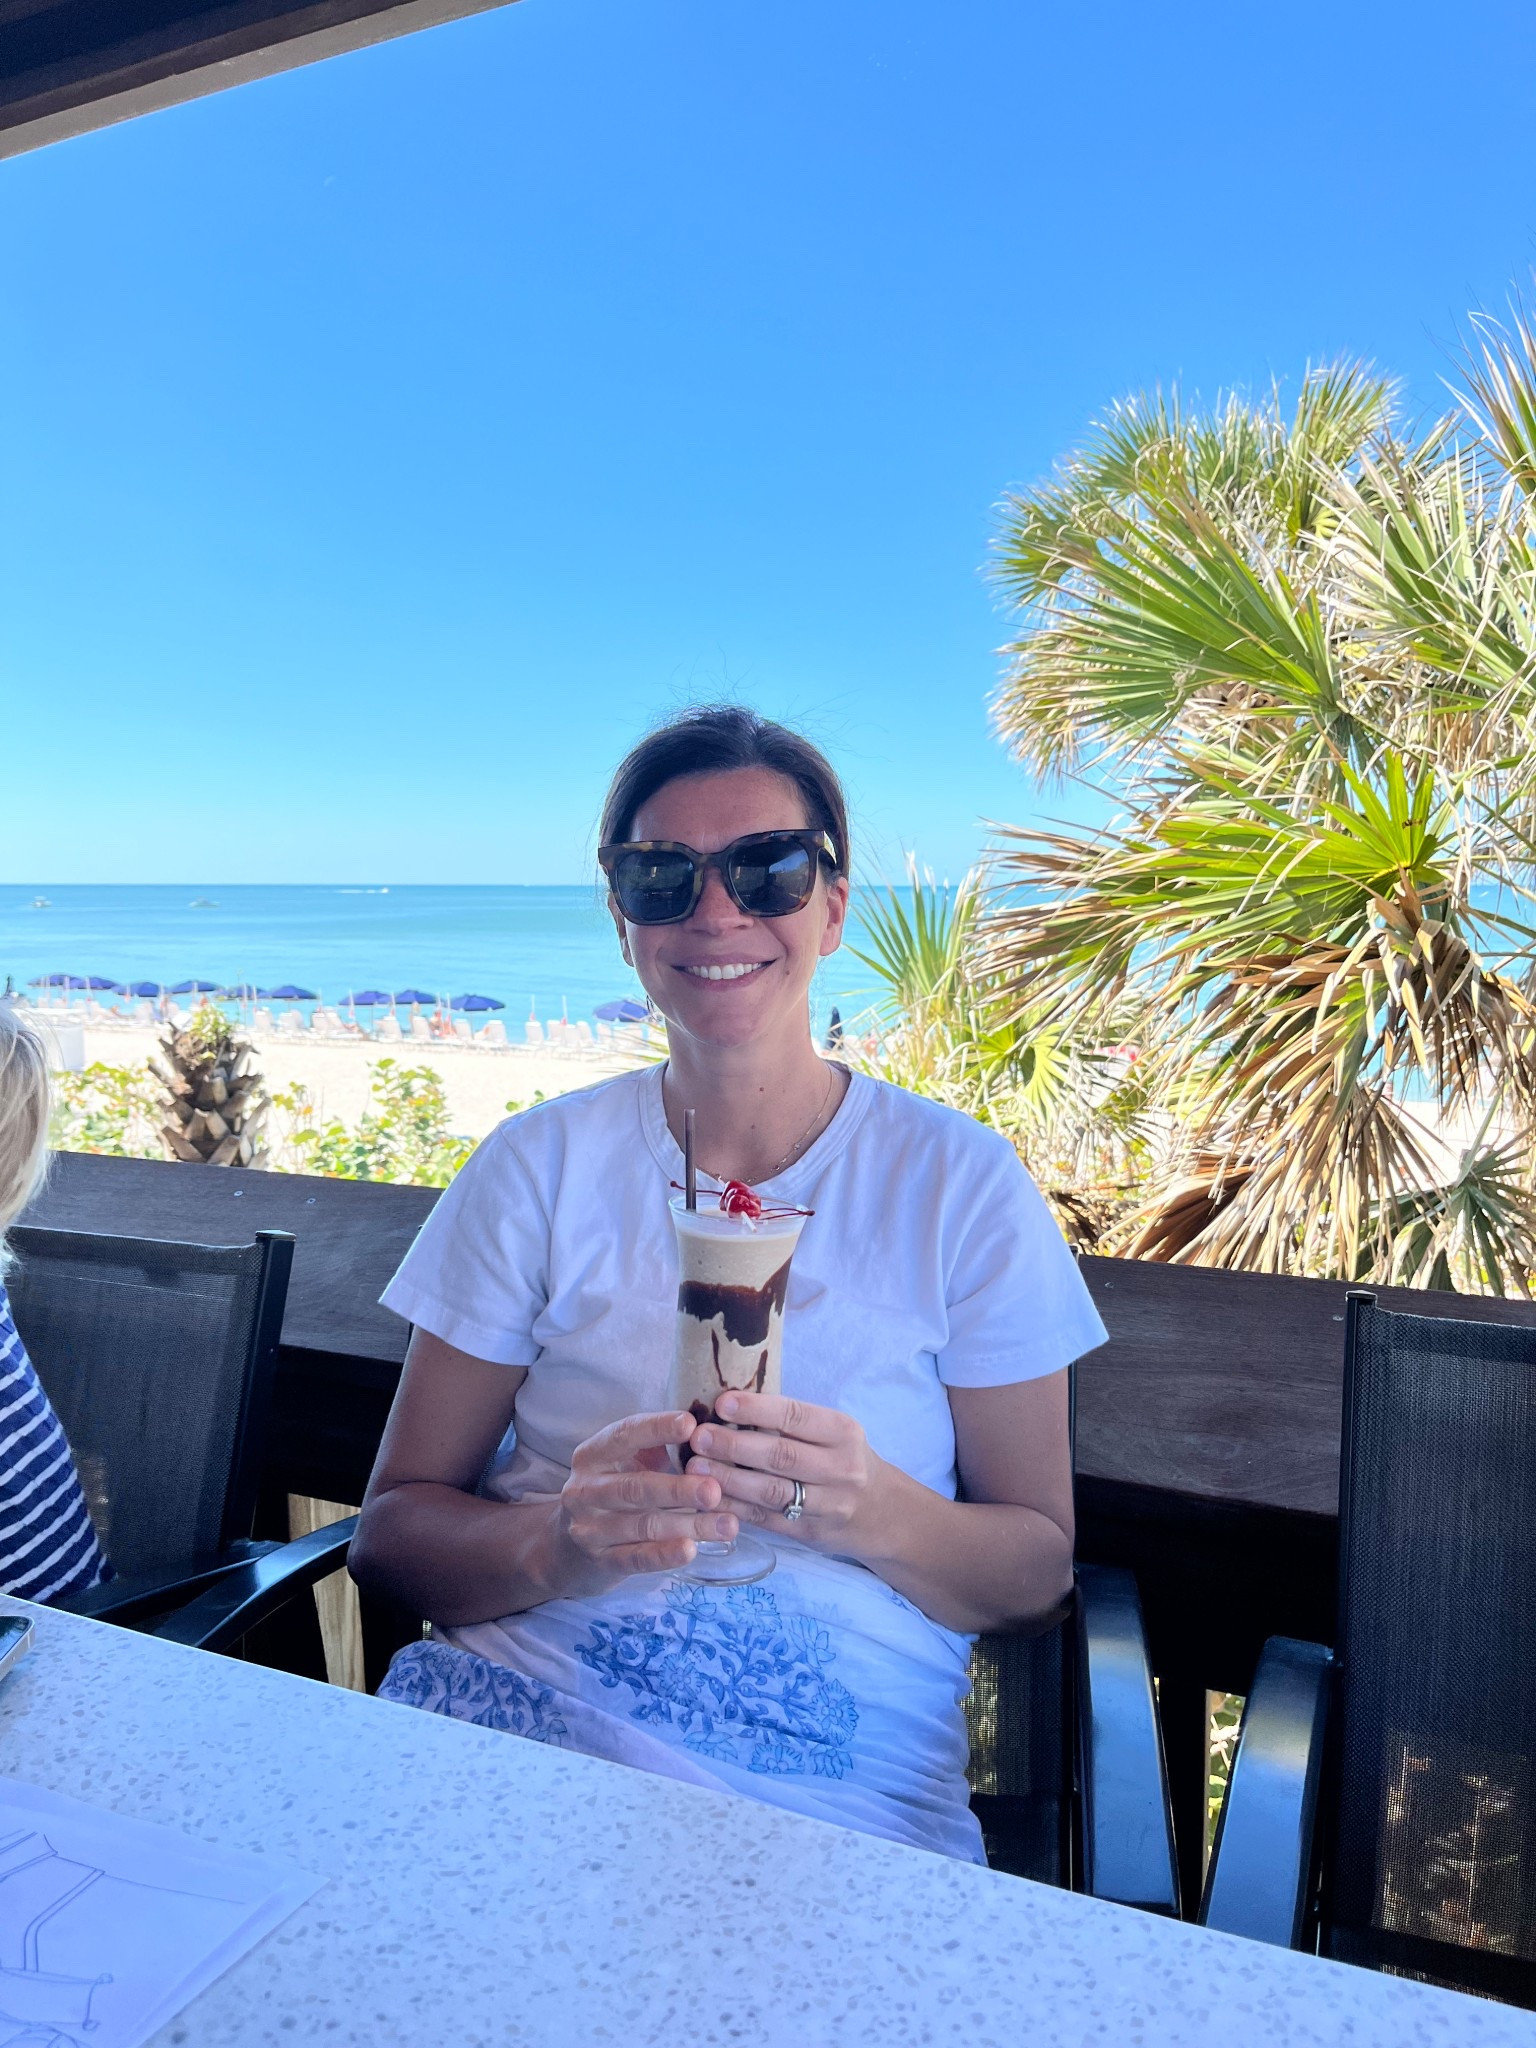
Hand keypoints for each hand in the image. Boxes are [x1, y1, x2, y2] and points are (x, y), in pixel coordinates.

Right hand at [553, 1411, 737, 1592]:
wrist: (567, 1547)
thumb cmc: (614, 1490)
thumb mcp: (626, 1462)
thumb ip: (658, 1446)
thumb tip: (710, 1430)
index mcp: (593, 1455)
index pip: (624, 1435)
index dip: (656, 1428)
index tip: (691, 1424)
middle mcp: (586, 1490)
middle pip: (636, 1487)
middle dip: (678, 1489)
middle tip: (715, 1490)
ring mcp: (590, 1528)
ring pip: (644, 1525)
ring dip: (688, 1525)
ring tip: (727, 1524)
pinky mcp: (601, 1561)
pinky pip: (636, 1558)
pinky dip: (664, 1554)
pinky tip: (692, 1550)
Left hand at [687, 1393, 894, 1554]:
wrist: (882, 1512)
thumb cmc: (844, 1459)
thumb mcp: (834, 1433)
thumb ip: (793, 1423)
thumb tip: (729, 1405)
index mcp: (843, 1433)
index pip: (796, 1416)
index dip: (757, 1409)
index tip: (722, 1403)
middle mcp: (839, 1468)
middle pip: (781, 1455)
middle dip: (735, 1446)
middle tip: (699, 1437)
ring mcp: (827, 1505)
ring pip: (771, 1491)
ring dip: (729, 1480)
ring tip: (696, 1468)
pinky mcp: (810, 1533)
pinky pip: (766, 1519)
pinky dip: (734, 1509)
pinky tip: (709, 1498)